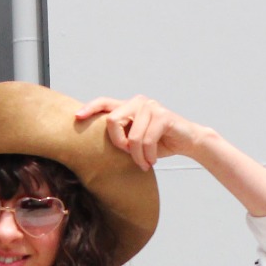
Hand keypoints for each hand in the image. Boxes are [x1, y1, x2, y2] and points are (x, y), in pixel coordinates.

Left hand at [74, 95, 207, 170]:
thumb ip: (121, 135)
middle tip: (129, 154)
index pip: (105, 102)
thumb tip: (96, 144)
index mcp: (129, 106)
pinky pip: (146, 140)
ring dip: (138, 155)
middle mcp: (138, 102)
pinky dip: (149, 154)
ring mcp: (151, 106)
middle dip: (118, 143)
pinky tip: (153, 160)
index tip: (78, 117)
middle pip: (112, 121)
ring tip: (144, 162)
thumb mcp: (135, 140)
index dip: (90, 108)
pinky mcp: (162, 116)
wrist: (187, 141)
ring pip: (132, 136)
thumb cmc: (159, 142)